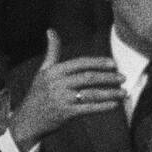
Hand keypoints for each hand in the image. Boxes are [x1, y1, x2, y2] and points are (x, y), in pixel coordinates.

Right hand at [9, 29, 126, 148]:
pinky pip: (89, 109)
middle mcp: (58, 83)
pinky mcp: (66, 114)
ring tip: (123, 93)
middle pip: (88, 78)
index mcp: (55, 71)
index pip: (80, 63)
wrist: (28, 120)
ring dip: (110, 93)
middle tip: (123, 78)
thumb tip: (51, 30)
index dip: (98, 63)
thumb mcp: (43, 71)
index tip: (113, 64)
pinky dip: (103, 107)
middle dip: (108, 77)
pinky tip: (114, 105)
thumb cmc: (38, 93)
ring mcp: (62, 99)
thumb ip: (52, 51)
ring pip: (91, 94)